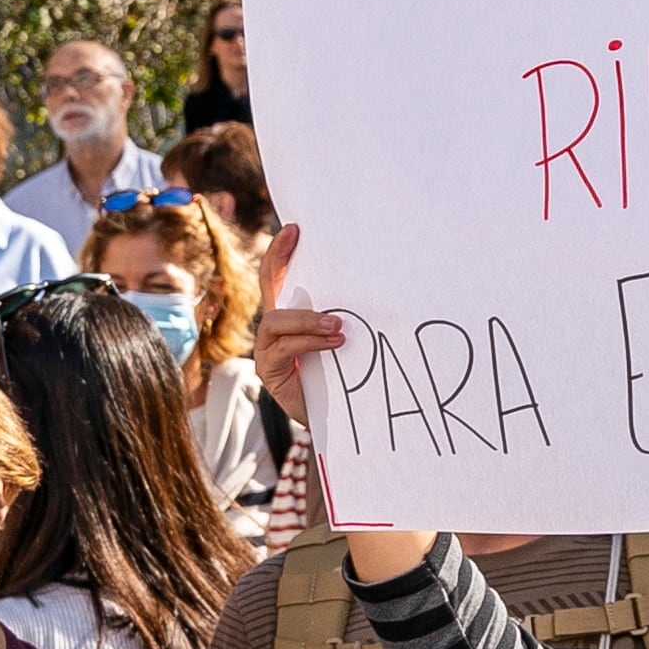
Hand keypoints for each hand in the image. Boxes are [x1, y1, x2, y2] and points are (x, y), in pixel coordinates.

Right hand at [250, 222, 341, 429]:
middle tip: (299, 238)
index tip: (295, 228)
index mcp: (294, 316)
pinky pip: (282, 348)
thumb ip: (346, 319)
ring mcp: (269, 348)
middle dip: (279, 259)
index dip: (280, 252)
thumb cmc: (345, 376)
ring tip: (338, 326)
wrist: (338, 420)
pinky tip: (334, 343)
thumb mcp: (346, 341)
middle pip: (269, 286)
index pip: (279, 277)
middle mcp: (276, 328)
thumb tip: (380, 290)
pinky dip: (309, 343)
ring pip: (277, 320)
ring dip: (308, 320)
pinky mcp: (270, 369)